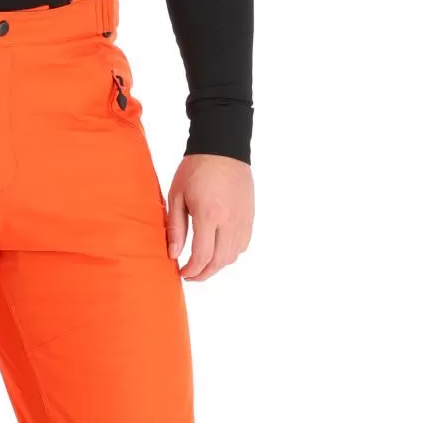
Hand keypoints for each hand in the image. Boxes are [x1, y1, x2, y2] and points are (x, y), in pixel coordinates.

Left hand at [165, 154, 253, 279]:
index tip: (182, 272)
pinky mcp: (250, 215)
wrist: (223, 148)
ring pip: (234, 255)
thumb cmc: (195, 169)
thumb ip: (176, 227)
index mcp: (209, 215)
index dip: (192, 270)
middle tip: (190, 274)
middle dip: (204, 273)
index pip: (203, 256)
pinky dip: (231, 253)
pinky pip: (243, 244)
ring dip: (218, 264)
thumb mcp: (177, 195)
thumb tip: (173, 254)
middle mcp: (230, 220)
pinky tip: (218, 249)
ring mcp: (243, 219)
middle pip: (220, 261)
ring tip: (203, 263)